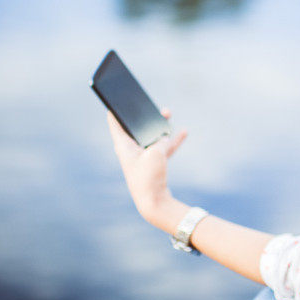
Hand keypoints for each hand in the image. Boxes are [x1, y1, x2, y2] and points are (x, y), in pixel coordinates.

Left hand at [107, 109, 187, 226]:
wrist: (154, 202)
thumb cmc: (148, 177)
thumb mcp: (157, 153)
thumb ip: (161, 141)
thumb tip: (164, 137)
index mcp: (123, 145)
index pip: (115, 122)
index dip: (115, 109)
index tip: (115, 97)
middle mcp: (131, 149)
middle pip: (135, 126)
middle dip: (143, 114)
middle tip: (147, 103)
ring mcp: (143, 156)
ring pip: (151, 135)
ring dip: (160, 125)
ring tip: (167, 113)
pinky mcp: (154, 163)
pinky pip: (164, 147)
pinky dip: (173, 140)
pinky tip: (184, 132)